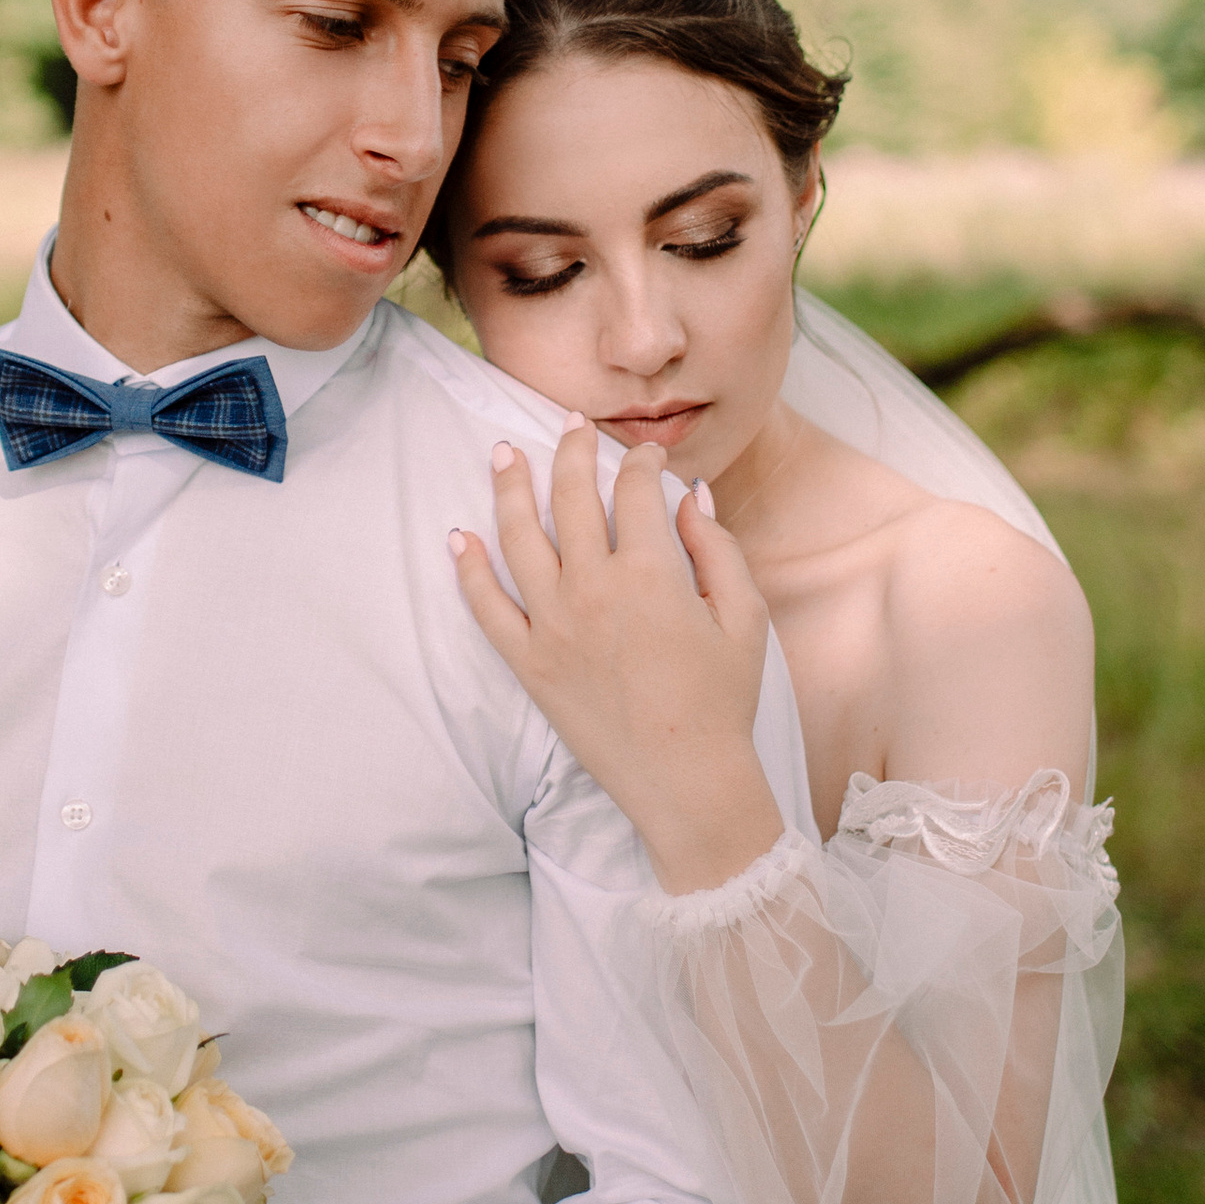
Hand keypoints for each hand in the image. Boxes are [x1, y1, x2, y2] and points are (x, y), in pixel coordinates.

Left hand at [450, 421, 786, 891]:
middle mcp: (593, 588)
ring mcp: (553, 624)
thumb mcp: (744, 616)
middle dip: (571, 451)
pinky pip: (486, 607)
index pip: (635, 489)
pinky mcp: (529, 661)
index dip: (641, 462)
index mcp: (651, 572)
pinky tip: (460, 537)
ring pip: (518, 537)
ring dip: (508, 487)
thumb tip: (691, 494)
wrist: (686, 779)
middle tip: (568, 424)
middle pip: (571, 497)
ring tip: (503, 454)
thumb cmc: (723, 699)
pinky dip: (469, 569)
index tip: (646, 458)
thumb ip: (717, 547)